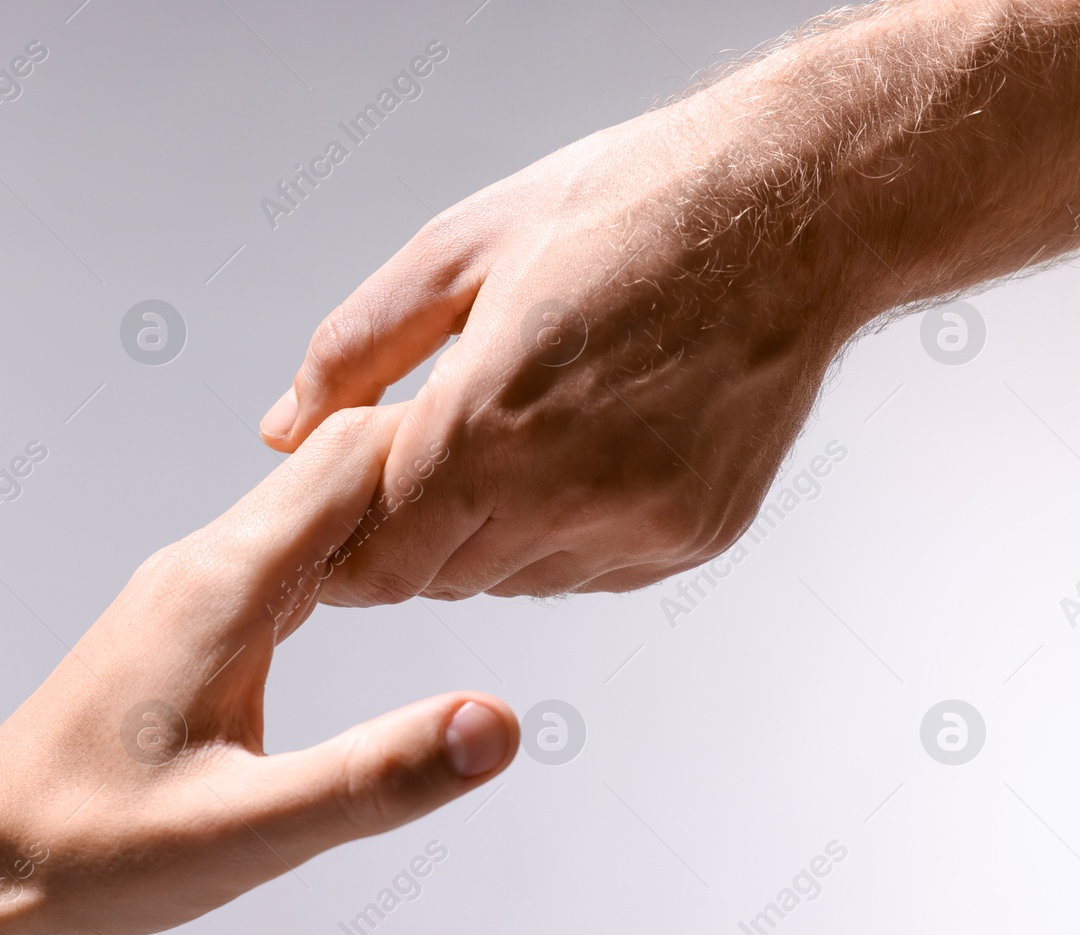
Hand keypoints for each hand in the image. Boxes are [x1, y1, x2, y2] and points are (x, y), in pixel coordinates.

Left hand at [0, 402, 517, 934]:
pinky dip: (349, 551)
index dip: (445, 449)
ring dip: (393, 508)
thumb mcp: (248, 831)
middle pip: (335, 463)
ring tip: (476, 535)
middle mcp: (204, 563)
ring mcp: (190, 584)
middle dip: (431, 466)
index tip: (525, 468)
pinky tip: (381, 590)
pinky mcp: (186, 614)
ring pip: (310, 502)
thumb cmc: (92, 846)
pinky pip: (284, 547)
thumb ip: (376, 777)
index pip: (353, 458)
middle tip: (525, 494)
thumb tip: (494, 724)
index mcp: (225, 586)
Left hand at [259, 0, 1079, 603]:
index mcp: (492, 419)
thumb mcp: (457, 250)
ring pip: (509, 581)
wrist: (793, 211)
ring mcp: (637, 522)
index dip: (344, 549)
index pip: (377, 555)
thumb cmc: (632, 209)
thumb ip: (356, 352)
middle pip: (437, 577)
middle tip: (416, 462)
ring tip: (504, 441)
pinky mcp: (687, 536)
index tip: (335, 524)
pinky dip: (555, 536)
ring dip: (481, 537)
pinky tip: (569, 458)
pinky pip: (585, 572)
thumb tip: (286, 427)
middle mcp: (567, 491)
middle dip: (406, 535)